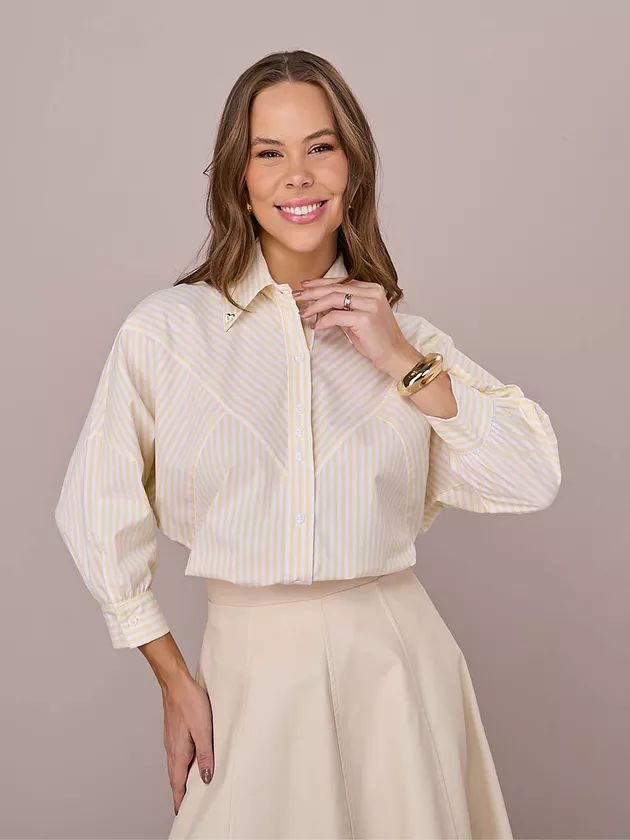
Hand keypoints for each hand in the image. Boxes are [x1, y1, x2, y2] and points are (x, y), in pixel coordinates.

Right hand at [162, 673, 213, 815]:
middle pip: (175, 777)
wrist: (176, 682)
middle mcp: (172, 749)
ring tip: (193, 786)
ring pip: (177, 765)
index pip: (177, 784)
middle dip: (181, 792)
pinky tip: (192, 759)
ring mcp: (172, 740)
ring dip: (183, 777)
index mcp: (178, 752)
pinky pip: (179, 754)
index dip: (180, 799)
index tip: (183, 812)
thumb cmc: (189, 702)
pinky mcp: (174, 731)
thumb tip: (206, 778)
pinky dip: (184, 763)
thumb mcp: (203, 730)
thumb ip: (205, 755)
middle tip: (189, 804)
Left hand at [295, 275, 414, 372]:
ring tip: (303, 312)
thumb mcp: (358, 317)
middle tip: (297, 296)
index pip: (341, 282)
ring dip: (315, 305)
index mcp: (372, 288)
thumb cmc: (377, 338)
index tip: (305, 286)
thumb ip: (343, 307)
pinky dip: (324, 321)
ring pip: (334, 299)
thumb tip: (319, 304)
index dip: (320, 283)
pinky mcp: (365, 319)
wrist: (394, 354)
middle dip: (313, 292)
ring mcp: (370, 304)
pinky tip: (316, 325)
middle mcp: (372, 293)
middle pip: (335, 288)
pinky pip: (336, 316)